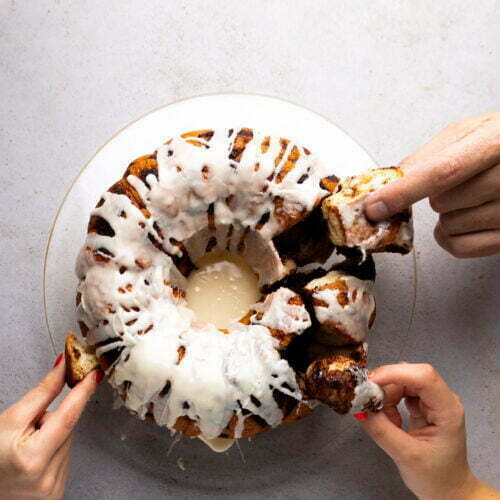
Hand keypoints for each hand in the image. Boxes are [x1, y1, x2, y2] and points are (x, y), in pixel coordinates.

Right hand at [0, 354, 100, 498]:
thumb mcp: (10, 420)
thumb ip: (41, 394)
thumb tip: (64, 367)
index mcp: (32, 459)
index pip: (68, 417)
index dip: (83, 393)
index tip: (95, 375)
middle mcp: (46, 479)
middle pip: (68, 429)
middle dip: (53, 420)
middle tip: (28, 430)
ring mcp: (52, 490)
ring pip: (68, 443)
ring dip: (53, 437)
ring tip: (26, 448)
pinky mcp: (55, 495)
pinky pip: (65, 459)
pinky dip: (53, 453)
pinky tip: (33, 460)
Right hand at [360, 363, 498, 498]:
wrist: (448, 491)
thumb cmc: (435, 477)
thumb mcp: (405, 455)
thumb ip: (381, 430)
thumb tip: (359, 407)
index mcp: (447, 409)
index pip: (423, 376)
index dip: (395, 373)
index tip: (369, 383)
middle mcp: (442, 398)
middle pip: (409, 375)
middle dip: (386, 386)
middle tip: (370, 406)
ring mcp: (432, 399)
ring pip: (401, 380)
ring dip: (385, 396)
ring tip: (386, 422)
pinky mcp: (422, 403)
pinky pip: (399, 390)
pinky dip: (388, 401)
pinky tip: (391, 420)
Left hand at [364, 111, 499, 257]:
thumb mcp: (471, 132)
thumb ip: (432, 154)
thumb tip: (392, 179)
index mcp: (498, 142)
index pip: (444, 171)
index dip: (404, 191)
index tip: (375, 206)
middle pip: (443, 202)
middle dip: (435, 196)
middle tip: (459, 183)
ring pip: (450, 227)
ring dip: (446, 217)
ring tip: (470, 198)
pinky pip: (461, 248)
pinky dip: (451, 238)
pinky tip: (464, 220)